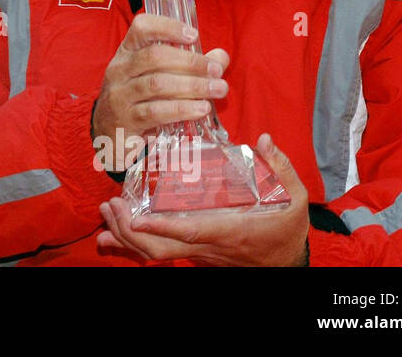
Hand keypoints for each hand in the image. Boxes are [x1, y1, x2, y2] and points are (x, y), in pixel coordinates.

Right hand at [92, 13, 228, 169]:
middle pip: (154, 57)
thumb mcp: (157, 77)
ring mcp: (119, 95)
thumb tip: (220, 57)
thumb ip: (189, 66)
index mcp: (127, 52)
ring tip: (217, 90)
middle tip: (216, 71)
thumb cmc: (139, 100)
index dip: (167, 27)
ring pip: (156, 84)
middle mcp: (119, 70)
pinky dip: (182, 109)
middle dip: (190, 62)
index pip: (141, 28)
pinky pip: (156, 111)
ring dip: (192, 86)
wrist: (110, 134)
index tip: (193, 35)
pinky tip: (201, 109)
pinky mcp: (126, 120)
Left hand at [96, 134, 309, 265]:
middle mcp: (208, 245)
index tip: (136, 216)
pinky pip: (159, 252)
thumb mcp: (295, 198)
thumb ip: (280, 167)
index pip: (190, 231)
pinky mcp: (193, 252)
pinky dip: (133, 245)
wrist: (287, 261)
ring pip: (156, 254)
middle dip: (130, 232)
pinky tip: (112, 234)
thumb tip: (264, 139)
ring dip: (126, 238)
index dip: (161, 226)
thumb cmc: (287, 228)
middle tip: (111, 206)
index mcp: (230, 230)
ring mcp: (198, 252)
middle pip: (161, 249)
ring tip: (106, 212)